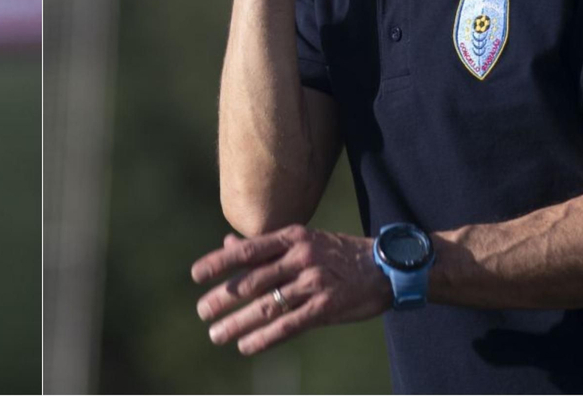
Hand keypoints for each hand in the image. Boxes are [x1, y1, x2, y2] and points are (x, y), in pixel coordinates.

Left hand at [191, 226, 388, 354]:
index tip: (195, 275)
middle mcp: (301, 257)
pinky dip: (264, 338)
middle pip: (253, 281)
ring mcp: (314, 282)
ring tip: (216, 333)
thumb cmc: (338, 253)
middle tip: (202, 312)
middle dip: (223, 298)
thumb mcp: (303, 240)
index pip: (248, 250)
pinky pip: (288, 325)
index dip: (219, 262)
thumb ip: (266, 247)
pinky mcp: (326, 307)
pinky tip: (246, 346)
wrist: (386, 268)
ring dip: (238, 322)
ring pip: (267, 306)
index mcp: (292, 237)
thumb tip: (227, 244)